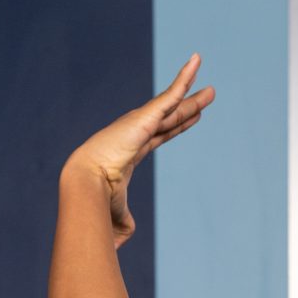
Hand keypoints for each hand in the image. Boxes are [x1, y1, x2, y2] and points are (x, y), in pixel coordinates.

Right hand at [65, 53, 215, 243]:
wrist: (85, 185)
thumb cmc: (95, 202)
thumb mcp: (117, 213)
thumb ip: (126, 221)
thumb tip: (127, 235)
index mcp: (132, 151)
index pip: (161, 135)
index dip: (176, 127)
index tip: (190, 119)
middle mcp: (137, 133)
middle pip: (171, 118)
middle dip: (189, 108)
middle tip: (206, 96)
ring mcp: (142, 123)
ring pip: (174, 105)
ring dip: (192, 93)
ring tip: (212, 88)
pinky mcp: (146, 117)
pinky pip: (172, 94)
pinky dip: (185, 78)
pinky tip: (198, 62)